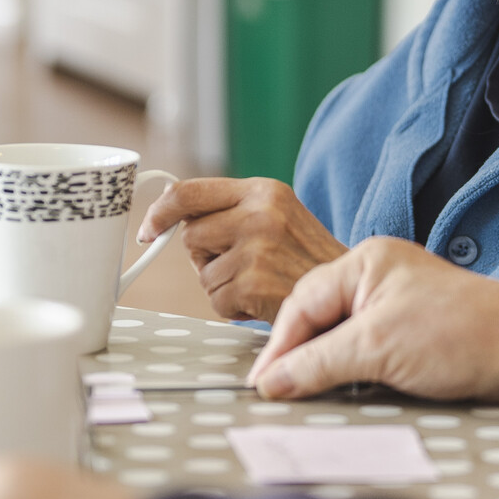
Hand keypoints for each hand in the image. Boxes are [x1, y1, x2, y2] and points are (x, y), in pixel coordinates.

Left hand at [138, 176, 347, 322]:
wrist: (350, 294)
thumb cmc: (306, 260)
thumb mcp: (276, 217)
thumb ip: (230, 211)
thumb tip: (170, 218)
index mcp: (264, 190)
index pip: (189, 191)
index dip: (160, 211)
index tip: (148, 229)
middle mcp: (260, 213)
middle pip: (190, 235)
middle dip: (206, 256)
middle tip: (242, 264)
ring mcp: (256, 247)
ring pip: (202, 273)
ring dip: (222, 285)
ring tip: (259, 282)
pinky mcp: (252, 282)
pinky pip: (215, 300)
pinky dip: (233, 308)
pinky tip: (262, 300)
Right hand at [249, 237, 498, 400]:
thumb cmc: (459, 335)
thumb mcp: (378, 348)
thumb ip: (318, 362)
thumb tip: (270, 382)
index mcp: (365, 262)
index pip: (303, 302)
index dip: (279, 347)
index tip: (262, 386)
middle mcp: (376, 276)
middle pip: (317, 317)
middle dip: (297, 356)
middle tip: (276, 397)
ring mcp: (394, 303)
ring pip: (338, 336)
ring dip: (321, 367)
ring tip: (302, 399)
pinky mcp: (409, 333)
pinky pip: (362, 350)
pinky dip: (347, 372)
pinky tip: (339, 393)